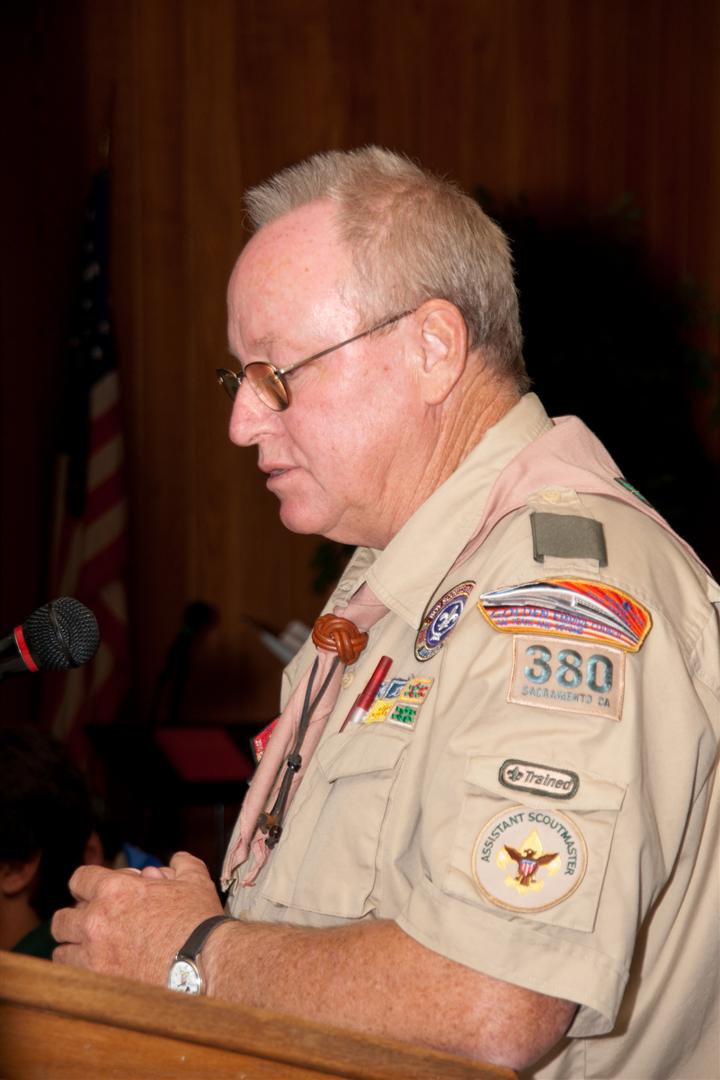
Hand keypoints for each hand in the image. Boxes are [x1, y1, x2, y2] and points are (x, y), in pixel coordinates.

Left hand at [51, 851, 223, 983]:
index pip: (79, 880)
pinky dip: (83, 975)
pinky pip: (75, 979)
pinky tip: (102, 972)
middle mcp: (96, 920)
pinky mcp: (100, 983)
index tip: (98, 894)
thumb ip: (181, 865)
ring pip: (62, 952)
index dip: (88, 885)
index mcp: (115, 890)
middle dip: (75, 920)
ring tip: (94, 953)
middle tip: (94, 926)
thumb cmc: (198, 920)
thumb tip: (175, 861)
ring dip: (74, 950)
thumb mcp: (194, 881)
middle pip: (62, 919)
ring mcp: (94, 955)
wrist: (204, 962)